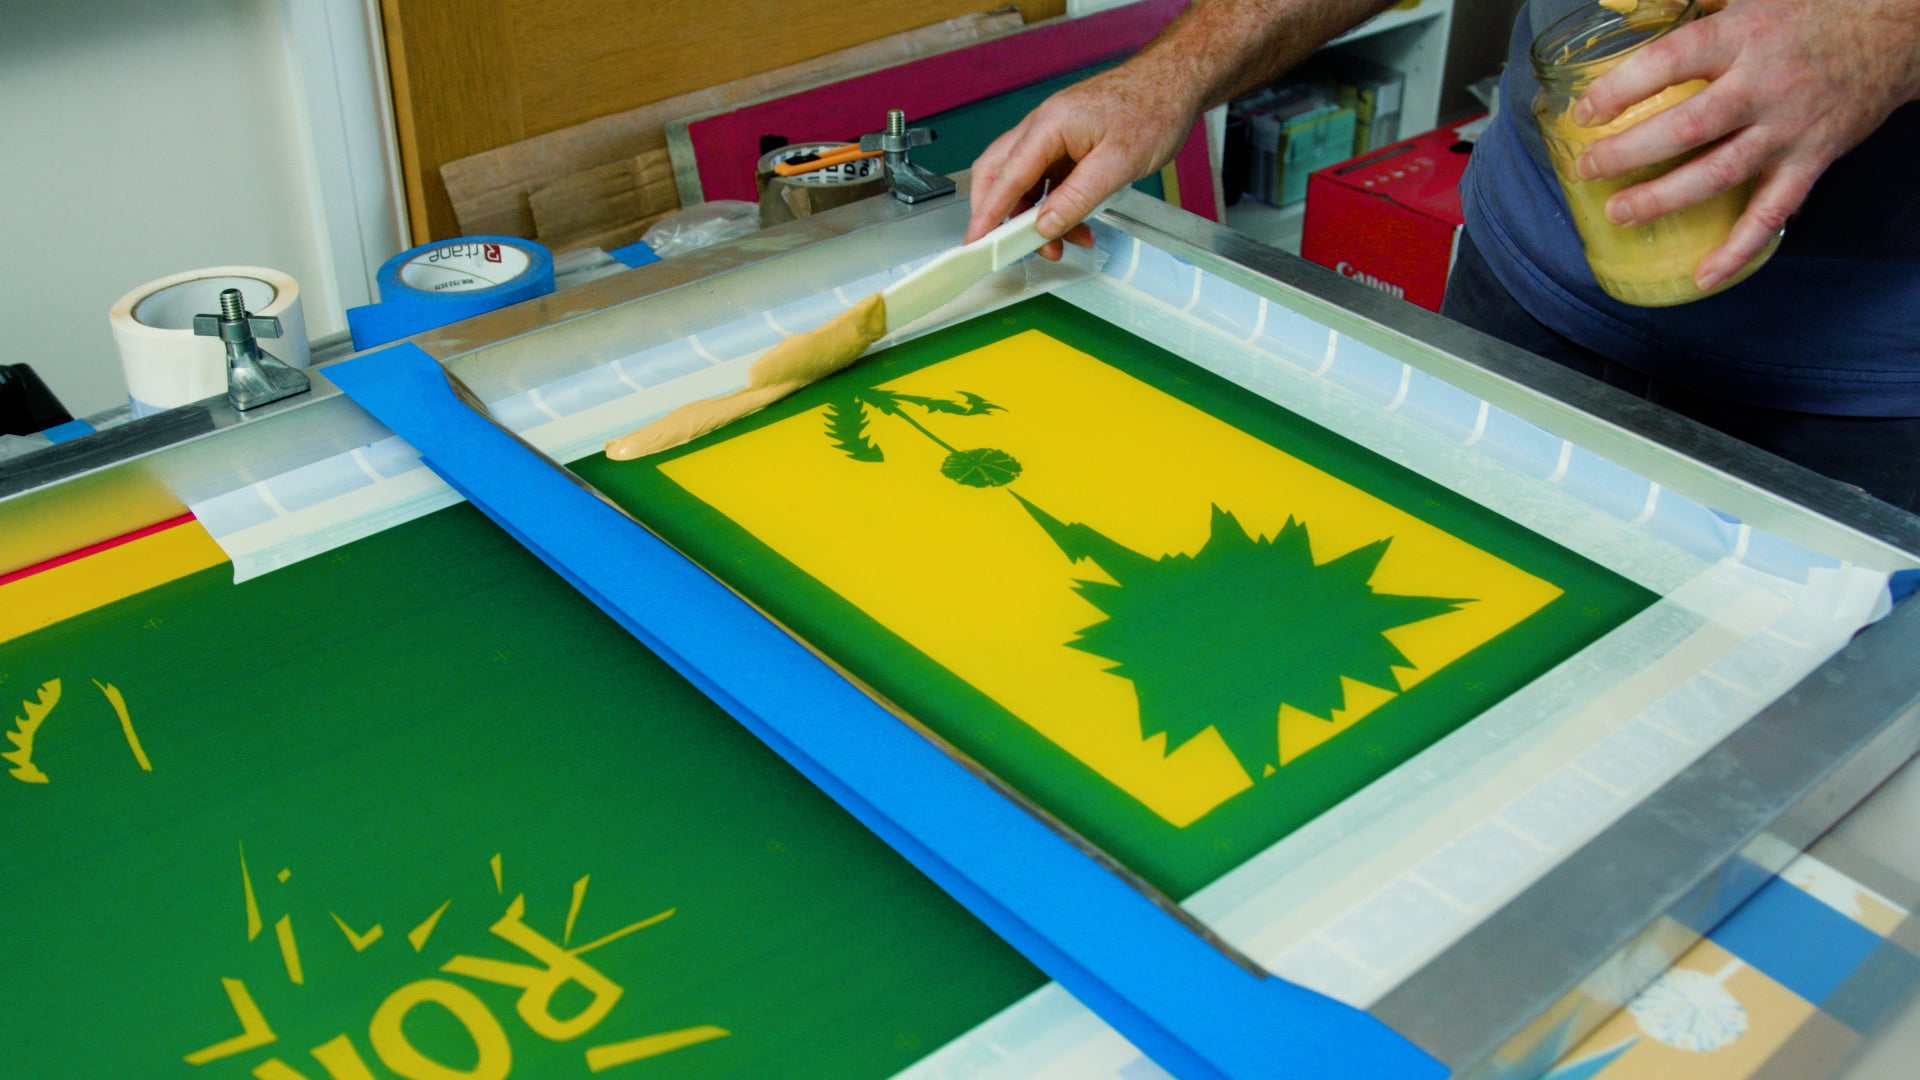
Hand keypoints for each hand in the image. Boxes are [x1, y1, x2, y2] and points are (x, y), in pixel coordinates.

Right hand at [965, 55, 1205, 256]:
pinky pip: (1048, 181)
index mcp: (1049, 126)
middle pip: (999, 175)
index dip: (987, 214)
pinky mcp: (1068, 145)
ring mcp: (1054, 137)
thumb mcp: (1117, 164)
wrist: (1174, 84)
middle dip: (1000, 216)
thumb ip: (1077, 198)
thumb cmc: (1152, 110)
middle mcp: (1043, 128)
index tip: (975, 244)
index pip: (1005, 177)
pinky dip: (1055, 207)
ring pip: (1025, 182)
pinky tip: (1075, 225)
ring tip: (1060, 245)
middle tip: (1006, 249)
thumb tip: (1043, 226)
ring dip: (1035, 217)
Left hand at [1571, 0, 1919, 290]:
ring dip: (1665, 198)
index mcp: (1742, 37)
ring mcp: (1789, 128)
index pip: (1668, 63)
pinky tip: (1705, 274)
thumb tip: (1625, 4)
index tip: (1586, 112)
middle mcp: (1763, 85)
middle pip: (1687, 127)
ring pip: (1719, 173)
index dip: (1620, 90)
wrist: (1897, 30)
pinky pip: (1772, 212)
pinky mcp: (1813, 159)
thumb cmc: (1813, 10)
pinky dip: (1739, 248)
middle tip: (1590, 168)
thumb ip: (1695, 3)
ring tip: (1621, 213)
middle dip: (1629, 152)